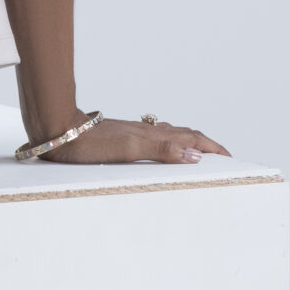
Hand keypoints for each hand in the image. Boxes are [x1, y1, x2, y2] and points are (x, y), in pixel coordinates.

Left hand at [42, 114, 228, 166]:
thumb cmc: (90, 144)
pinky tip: (161, 147)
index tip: (231, 158)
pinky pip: (156, 138)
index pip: (194, 139)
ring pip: (171, 134)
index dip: (214, 148)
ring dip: (190, 141)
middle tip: (222, 156)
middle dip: (207, 144)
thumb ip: (162, 151)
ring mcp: (136, 132)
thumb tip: (196, 154)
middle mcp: (148, 131)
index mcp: (155, 135)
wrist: (59, 131)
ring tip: (200, 151)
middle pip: (187, 134)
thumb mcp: (128, 150)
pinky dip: (169, 142)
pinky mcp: (123, 136)